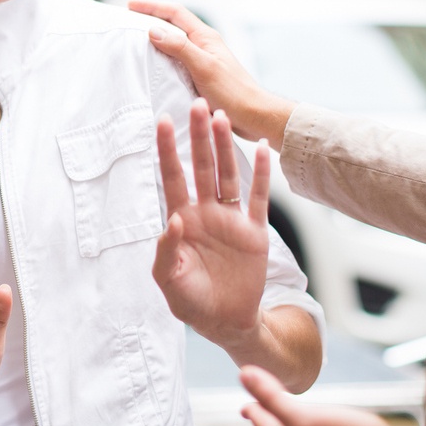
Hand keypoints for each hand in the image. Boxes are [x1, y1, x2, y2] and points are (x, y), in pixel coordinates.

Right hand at [129, 0, 292, 148]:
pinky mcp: (201, 77)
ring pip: (175, 44)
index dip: (152, 7)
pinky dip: (162, 59)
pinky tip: (152, 69)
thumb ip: (180, 47)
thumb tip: (153, 30)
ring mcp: (203, 61)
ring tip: (134, 43)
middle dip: (151, 19)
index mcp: (205, 37)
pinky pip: (176, 62)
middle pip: (174, 25)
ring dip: (155, 40)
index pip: (175, 13)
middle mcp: (204, 45)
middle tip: (128, 22)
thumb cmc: (233, 92)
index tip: (129, 6)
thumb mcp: (203, 67)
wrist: (254, 116)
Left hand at [153, 98, 271, 348]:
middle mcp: (206, 212)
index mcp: (182, 220)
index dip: (167, 150)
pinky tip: (263, 150)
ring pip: (228, 175)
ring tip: (222, 117)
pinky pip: (259, 198)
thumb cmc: (191, 301)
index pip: (172, 177)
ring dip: (225, 147)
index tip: (162, 121)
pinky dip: (262, 175)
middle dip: (199, 137)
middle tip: (197, 104)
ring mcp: (230, 219)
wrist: (225, 321)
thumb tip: (173, 220)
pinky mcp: (254, 231)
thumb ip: (167, 252)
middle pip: (201, 167)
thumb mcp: (169, 281)